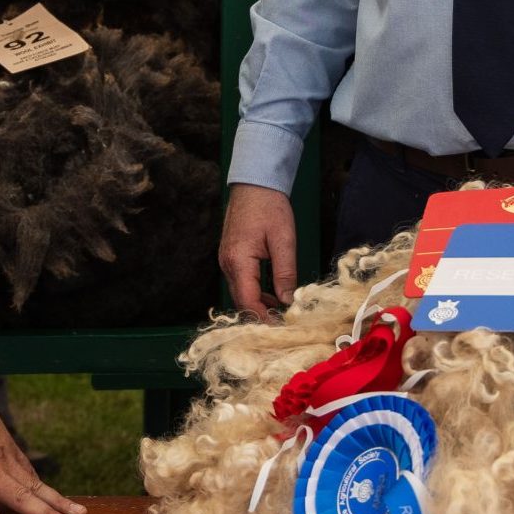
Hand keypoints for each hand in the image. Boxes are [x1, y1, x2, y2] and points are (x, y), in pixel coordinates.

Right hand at [219, 182, 297, 319]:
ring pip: (240, 293)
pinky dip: (255, 293)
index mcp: (238, 260)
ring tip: (280, 314)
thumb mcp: (284, 239)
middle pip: (241, 300)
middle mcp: (227, 263)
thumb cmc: (269, 207)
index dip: (262, 319)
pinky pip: (240, 282)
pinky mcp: (231, 256)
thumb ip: (285, 272)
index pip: (247, 300)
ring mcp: (227, 260)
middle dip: (260, 316)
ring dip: (257, 306)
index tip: (280, 330)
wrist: (254, 183)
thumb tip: (287, 301)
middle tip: (283, 327)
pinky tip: (271, 296)